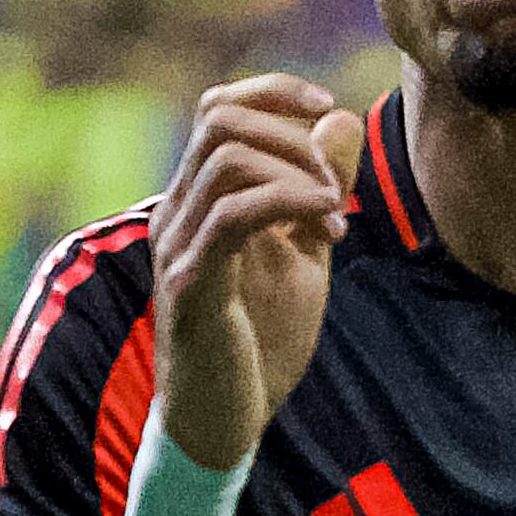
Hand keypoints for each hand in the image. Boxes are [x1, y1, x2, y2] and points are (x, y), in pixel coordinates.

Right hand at [153, 77, 365, 468]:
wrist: (224, 424)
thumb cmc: (259, 342)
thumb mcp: (303, 253)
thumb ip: (318, 189)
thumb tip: (340, 118)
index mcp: (196, 200)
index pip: (218, 107)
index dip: (272, 91)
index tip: (326, 104)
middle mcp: (175, 213)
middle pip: (219, 118)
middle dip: (292, 135)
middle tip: (336, 185)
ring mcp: (177, 247)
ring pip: (227, 158)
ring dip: (298, 172)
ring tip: (335, 213)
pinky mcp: (190, 286)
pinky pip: (233, 215)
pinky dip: (289, 203)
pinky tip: (328, 226)